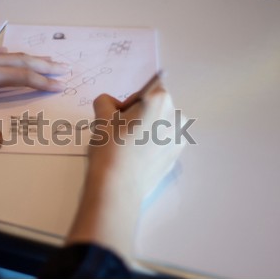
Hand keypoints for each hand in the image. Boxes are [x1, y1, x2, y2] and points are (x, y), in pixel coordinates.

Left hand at [0, 45, 68, 146]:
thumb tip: (0, 142)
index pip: (19, 76)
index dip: (41, 80)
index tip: (60, 84)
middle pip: (18, 60)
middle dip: (42, 64)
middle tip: (63, 66)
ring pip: (5, 54)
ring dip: (26, 56)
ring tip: (42, 58)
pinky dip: (2, 51)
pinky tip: (2, 51)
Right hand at [67, 77, 185, 264]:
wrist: (117, 187)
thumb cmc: (110, 147)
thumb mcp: (101, 117)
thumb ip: (105, 101)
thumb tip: (111, 106)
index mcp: (160, 100)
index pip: (144, 91)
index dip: (128, 104)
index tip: (118, 120)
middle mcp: (176, 116)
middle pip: (154, 108)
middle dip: (138, 117)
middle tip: (120, 134)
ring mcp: (179, 139)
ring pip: (159, 126)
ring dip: (146, 131)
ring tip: (128, 148)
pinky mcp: (176, 157)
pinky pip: (162, 144)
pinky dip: (151, 147)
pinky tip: (136, 159)